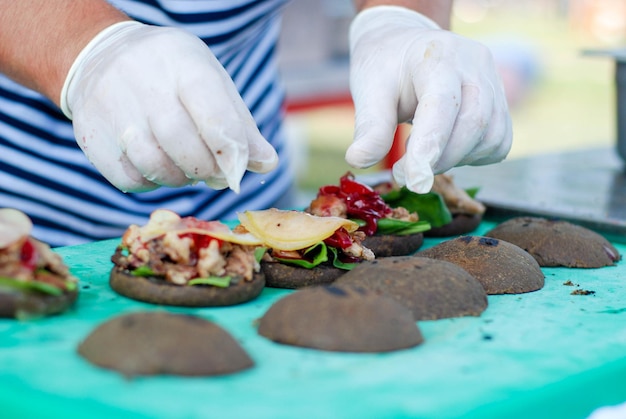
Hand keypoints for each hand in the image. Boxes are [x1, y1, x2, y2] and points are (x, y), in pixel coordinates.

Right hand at [61, 21, 277, 192]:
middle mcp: (142, 82)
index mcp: (183, 63)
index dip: (232, 149)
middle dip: (207, 168)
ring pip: (155, 165)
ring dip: (180, 178)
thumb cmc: (171, 76)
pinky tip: (157, 166)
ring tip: (187, 167)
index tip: (238, 168)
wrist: (99, 57)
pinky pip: (130, 179)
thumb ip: (240, 124)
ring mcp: (112, 109)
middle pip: (182, 143)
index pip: (214, 113)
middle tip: (215, 173)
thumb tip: (266, 163)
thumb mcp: (210, 82)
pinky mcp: (91, 137)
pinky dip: (152, 183)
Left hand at [346, 6, 511, 192]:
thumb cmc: (385, 68)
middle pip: (474, 123)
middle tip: (406, 173)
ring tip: (422, 150)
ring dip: (454, 160)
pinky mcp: (501, 103)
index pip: (442, 105)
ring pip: (490, 137)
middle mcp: (474, 64)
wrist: (405, 45)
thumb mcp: (369, 90)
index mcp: (437, 55)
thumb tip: (358, 160)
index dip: (430, 147)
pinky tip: (445, 146)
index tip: (413, 180)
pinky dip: (472, 157)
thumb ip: (370, 127)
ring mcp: (493, 82)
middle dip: (440, 160)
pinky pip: (498, 143)